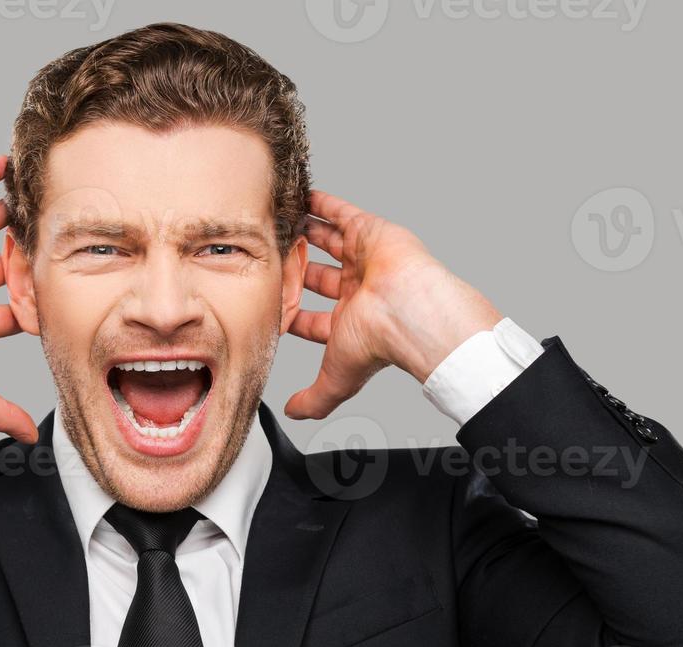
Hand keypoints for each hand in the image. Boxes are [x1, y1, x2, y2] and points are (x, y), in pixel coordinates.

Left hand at [284, 190, 502, 420]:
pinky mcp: (370, 233)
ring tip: (282, 223)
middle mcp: (359, 291)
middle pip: (319, 277)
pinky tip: (304, 198)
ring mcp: (365, 261)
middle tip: (273, 258)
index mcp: (352, 323)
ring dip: (306, 234)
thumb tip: (294, 413)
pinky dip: (323, 205)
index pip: (314, 318)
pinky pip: (343, 214)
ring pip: (330, 244)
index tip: (272, 305)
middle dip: (297, 269)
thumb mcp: (336, 379)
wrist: (409, 313)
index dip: (292, 312)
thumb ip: (314, 400)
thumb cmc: (380, 343)